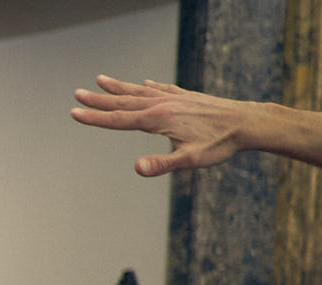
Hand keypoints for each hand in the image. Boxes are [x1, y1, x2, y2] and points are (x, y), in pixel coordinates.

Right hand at [70, 75, 259, 177]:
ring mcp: (175, 98)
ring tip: (101, 79)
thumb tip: (137, 168)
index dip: (95, 118)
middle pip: (124, 101)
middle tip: (77, 93)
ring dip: (119, 87)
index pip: (119, 119)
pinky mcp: (187, 97)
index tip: (74, 113)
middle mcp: (163, 104)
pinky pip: (162, 89)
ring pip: (140, 92)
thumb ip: (162, 164)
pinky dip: (149, 86)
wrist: (247, 123)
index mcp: (158, 119)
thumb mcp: (190, 159)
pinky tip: (146, 83)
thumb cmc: (220, 143)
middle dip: (99, 99)